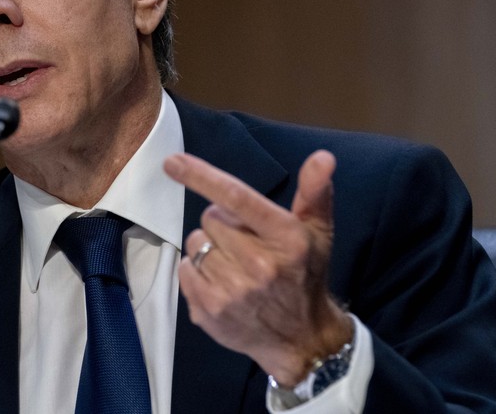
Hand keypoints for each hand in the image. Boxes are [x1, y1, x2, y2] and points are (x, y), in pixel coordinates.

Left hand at [164, 150, 351, 385]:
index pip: (236, 197)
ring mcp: (232, 291)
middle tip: (245, 243)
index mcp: (286, 238)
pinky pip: (184, 269)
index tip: (172, 161)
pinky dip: (197, 271)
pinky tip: (221, 281)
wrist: (302, 339)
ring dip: (210, 248)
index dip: (201, 176)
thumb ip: (315, 191)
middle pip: (210, 218)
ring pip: (196, 243)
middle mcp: (259, 264)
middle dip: (223, 224)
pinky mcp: (210, 311)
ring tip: (235, 264)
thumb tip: (323, 157)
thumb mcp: (318, 232)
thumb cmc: (306, 274)